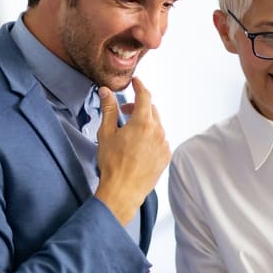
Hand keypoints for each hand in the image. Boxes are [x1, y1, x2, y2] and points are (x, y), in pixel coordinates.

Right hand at [95, 77, 170, 224]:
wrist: (123, 191)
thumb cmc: (112, 163)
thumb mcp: (106, 134)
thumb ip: (108, 110)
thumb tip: (106, 91)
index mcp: (143, 122)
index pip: (145, 96)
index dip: (140, 86)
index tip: (136, 81)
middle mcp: (158, 131)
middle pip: (151, 110)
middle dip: (139, 106)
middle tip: (125, 111)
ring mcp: (164, 144)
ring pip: (157, 125)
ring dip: (145, 123)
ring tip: (130, 132)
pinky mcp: (166, 157)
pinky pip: (160, 140)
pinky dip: (151, 137)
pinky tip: (138, 147)